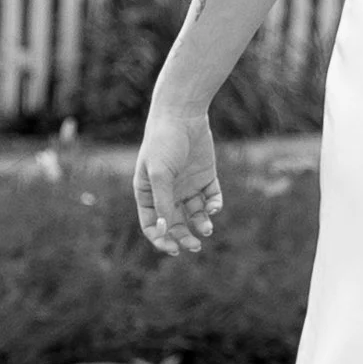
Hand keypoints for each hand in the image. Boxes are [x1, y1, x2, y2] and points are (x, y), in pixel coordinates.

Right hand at [134, 99, 221, 255]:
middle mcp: (168, 192)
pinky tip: (214, 207)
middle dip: (183, 236)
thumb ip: (162, 200)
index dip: (161, 239)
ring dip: (201, 224)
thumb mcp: (160, 173)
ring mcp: (187, 185)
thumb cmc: (163, 142)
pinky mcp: (206, 177)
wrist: (182, 115)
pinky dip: (214, 206)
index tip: (173, 249)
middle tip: (195, 246)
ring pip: (195, 214)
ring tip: (207, 229)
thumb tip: (165, 228)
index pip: (152, 224)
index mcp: (148, 193)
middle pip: (175, 223)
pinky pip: (211, 198)